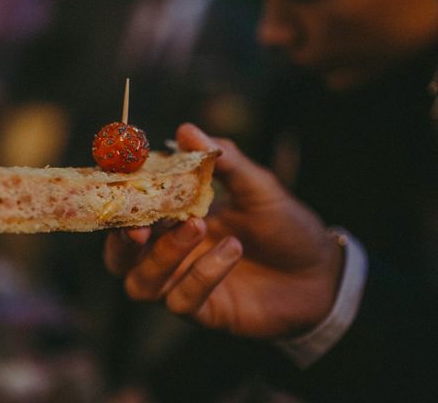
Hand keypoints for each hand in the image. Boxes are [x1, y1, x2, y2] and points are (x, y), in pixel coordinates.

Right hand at [104, 123, 343, 338]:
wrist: (322, 272)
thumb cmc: (285, 224)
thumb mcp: (257, 185)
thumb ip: (222, 160)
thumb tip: (186, 129)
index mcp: (175, 219)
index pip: (130, 214)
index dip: (119, 203)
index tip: (125, 185)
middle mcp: (171, 254)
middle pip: (119, 257)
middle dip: (121, 243)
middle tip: (140, 227)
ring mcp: (184, 283)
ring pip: (140, 284)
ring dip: (162, 255)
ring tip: (198, 225)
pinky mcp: (204, 311)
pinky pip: (182, 301)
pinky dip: (202, 274)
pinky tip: (232, 251)